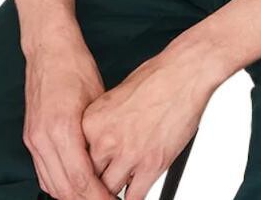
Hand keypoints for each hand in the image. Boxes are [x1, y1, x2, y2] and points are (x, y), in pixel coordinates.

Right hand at [23, 35, 113, 198]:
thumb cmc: (74, 65)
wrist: (48, 47)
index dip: (100, 197)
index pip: (81, 179)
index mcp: (62, 128)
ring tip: (94, 196)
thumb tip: (113, 160)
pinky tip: (74, 183)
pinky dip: (58, 183)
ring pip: (50, 184)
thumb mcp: (98, 99)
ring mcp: (33, 138)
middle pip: (64, 189)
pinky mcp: (30, 136)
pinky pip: (42, 171)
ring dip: (71, 195)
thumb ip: (100, 134)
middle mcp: (43, 137)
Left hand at [81, 42, 220, 199]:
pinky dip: (134, 197)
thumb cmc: (155, 77)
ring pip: (109, 190)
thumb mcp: (115, 97)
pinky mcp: (151, 164)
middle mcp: (106, 139)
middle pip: (91, 176)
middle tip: (102, 182)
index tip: (87, 173)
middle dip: (97, 180)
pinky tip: (135, 191)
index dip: (84, 167)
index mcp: (93, 121)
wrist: (183, 73)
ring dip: (115, 189)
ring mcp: (129, 154)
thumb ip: (103, 123)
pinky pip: (134, 196)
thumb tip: (99, 139)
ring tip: (119, 186)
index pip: (77, 157)